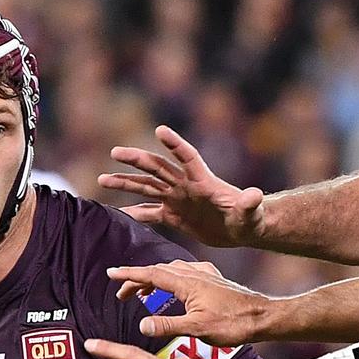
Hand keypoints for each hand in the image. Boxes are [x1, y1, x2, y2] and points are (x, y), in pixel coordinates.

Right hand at [101, 125, 265, 247]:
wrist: (242, 229)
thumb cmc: (250, 219)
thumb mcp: (250, 213)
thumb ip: (249, 204)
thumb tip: (255, 194)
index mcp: (202, 181)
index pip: (187, 157)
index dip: (175, 144)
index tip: (161, 130)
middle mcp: (185, 185)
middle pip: (157, 168)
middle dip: (136, 160)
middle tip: (115, 153)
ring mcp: (177, 199)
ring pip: (147, 187)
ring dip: (125, 183)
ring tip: (102, 179)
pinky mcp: (174, 216)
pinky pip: (149, 213)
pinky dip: (134, 213)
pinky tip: (116, 213)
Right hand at [110, 260, 271, 345]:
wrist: (264, 318)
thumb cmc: (234, 324)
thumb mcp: (197, 328)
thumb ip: (168, 325)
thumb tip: (142, 324)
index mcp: (187, 283)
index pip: (151, 274)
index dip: (129, 274)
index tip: (111, 274)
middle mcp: (195, 274)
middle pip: (159, 270)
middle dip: (138, 279)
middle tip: (122, 294)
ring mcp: (206, 275)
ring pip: (172, 270)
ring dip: (154, 279)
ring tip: (143, 293)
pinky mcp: (215, 280)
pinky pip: (186, 272)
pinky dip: (172, 278)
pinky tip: (175, 289)